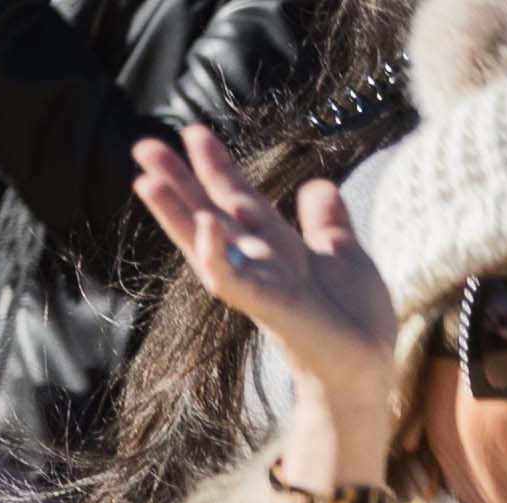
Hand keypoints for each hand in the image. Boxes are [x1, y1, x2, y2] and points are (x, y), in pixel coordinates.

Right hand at [134, 126, 398, 482]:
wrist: (364, 368)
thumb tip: (316, 184)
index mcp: (273, 247)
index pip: (237, 198)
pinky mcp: (269, 306)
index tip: (191, 131)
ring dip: (176, 212)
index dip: (215, 165)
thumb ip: (325, 222)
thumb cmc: (350, 320)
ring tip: (147, 180)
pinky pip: (236, 278)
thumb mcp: (343, 254)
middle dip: (176, 181)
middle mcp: (256, 262)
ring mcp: (257, 284)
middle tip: (142, 146)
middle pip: (207, 212)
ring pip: (207, 243)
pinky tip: (206, 225)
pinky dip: (218, 253)